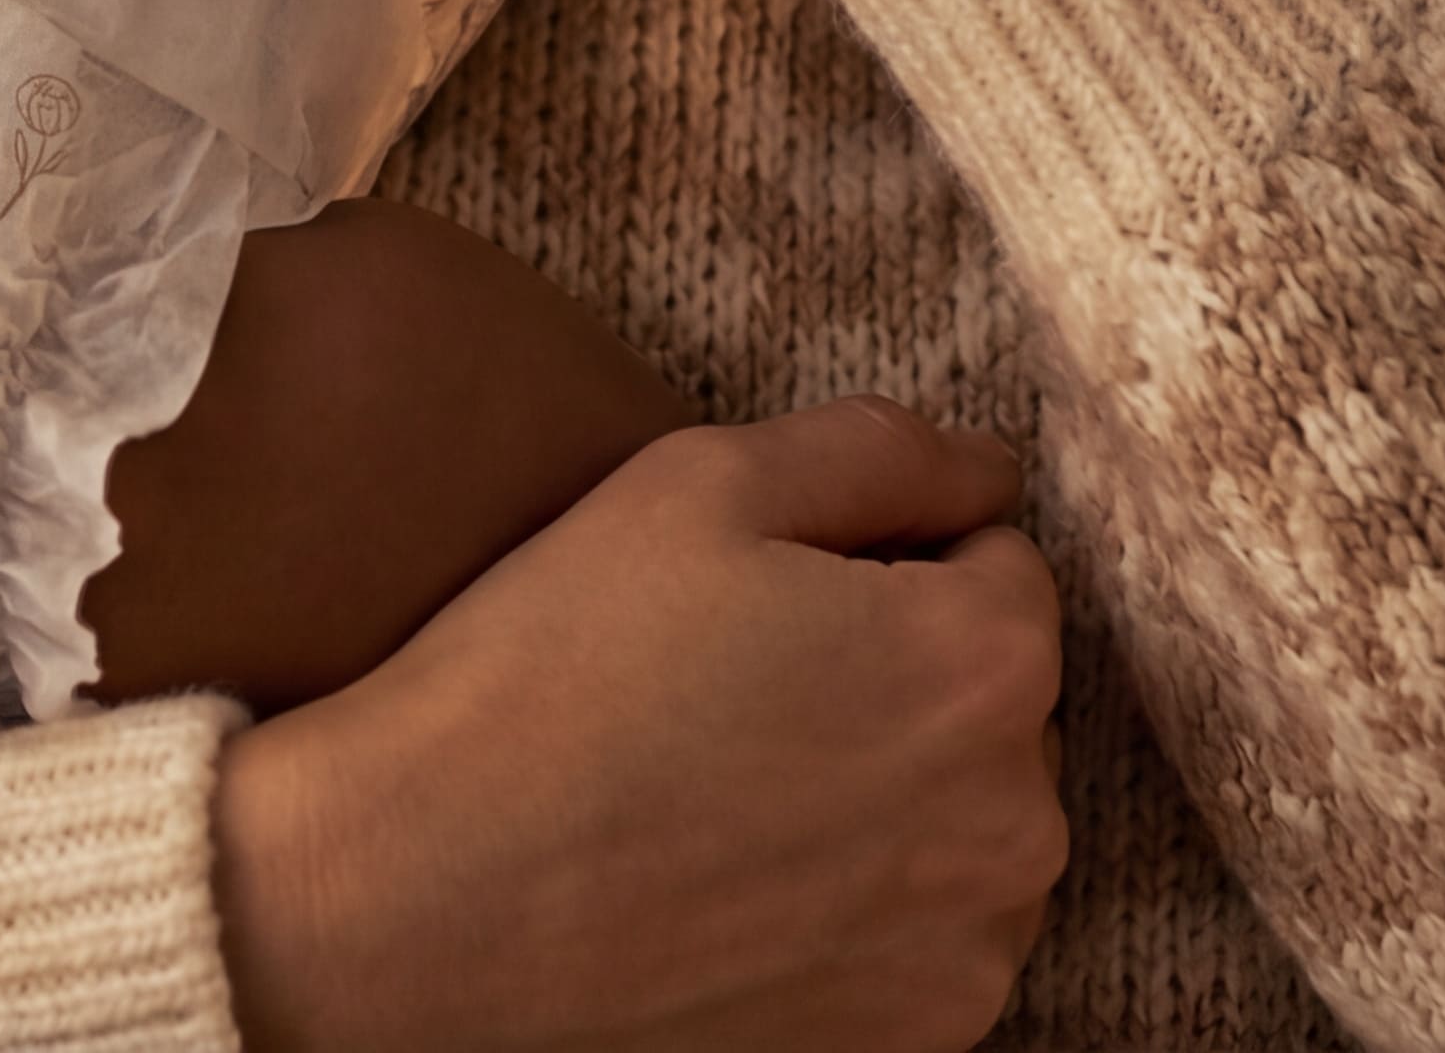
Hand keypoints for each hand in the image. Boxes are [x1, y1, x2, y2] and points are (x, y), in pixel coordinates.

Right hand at [211, 400, 1066, 1052]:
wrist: (429, 901)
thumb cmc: (557, 676)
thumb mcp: (700, 483)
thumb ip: (878, 450)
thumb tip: (983, 468)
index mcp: (984, 661)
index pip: (998, 560)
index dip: (880, 552)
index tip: (766, 591)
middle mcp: (1016, 820)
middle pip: (992, 698)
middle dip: (898, 671)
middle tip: (734, 682)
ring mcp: (969, 951)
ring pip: (965, 820)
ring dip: (892, 791)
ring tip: (729, 784)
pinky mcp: (914, 1043)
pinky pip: (927, 933)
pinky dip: (861, 902)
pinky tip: (741, 875)